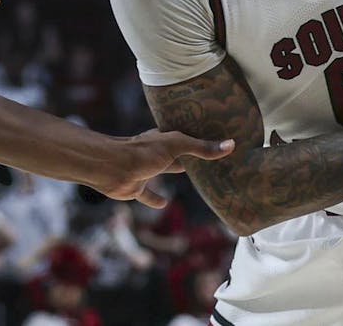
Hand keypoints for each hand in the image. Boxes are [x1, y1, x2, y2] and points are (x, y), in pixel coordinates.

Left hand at [90, 130, 235, 208]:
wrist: (111, 167)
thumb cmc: (142, 152)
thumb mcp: (176, 146)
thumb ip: (201, 147)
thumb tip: (231, 145)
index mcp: (164, 140)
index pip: (185, 137)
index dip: (198, 137)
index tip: (214, 138)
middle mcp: (155, 153)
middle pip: (175, 154)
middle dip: (188, 155)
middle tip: (207, 159)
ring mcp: (145, 170)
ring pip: (163, 171)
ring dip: (173, 172)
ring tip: (191, 178)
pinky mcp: (136, 187)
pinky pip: (147, 195)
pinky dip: (155, 199)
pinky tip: (165, 204)